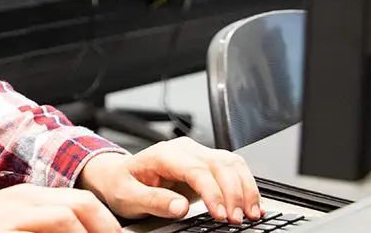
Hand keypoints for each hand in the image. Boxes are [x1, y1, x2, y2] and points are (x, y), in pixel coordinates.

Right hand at [0, 183, 121, 232]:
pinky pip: (48, 229)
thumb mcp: (12, 226)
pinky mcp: (5, 226)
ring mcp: (14, 212)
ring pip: (69, 216)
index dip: (105, 223)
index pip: (81, 201)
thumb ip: (40, 227)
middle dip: (105, 228)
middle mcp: (24, 199)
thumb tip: (74, 232)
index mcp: (29, 198)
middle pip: (82, 204)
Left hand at [78, 139, 262, 224]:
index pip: (197, 169)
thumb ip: (153, 201)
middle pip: (220, 164)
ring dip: (245, 188)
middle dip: (234, 193)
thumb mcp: (128, 196)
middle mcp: (185, 149)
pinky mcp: (207, 164)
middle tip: (237, 220)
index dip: (213, 192)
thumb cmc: (123, 184)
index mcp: (164, 154)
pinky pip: (233, 169)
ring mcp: (198, 154)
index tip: (220, 215)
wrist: (119, 175)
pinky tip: (251, 204)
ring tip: (250, 214)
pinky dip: (246, 185)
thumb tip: (180, 207)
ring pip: (232, 164)